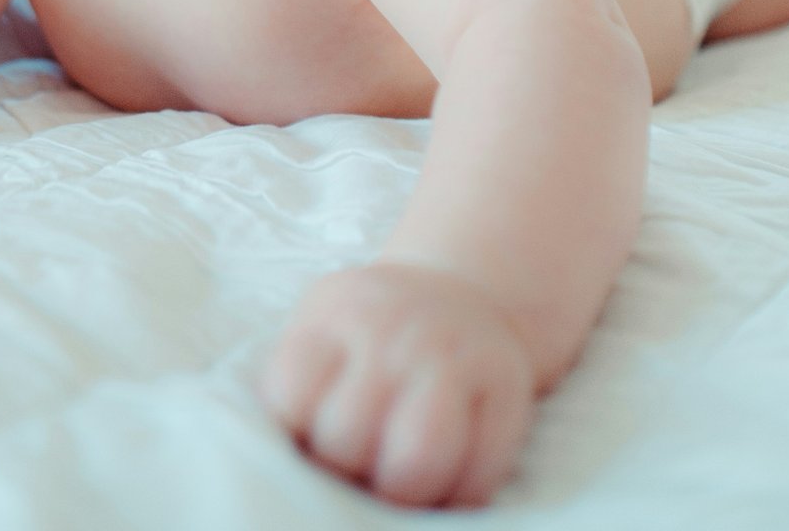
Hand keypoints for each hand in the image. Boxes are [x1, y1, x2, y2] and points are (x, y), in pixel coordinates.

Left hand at [257, 260, 535, 509]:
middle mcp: (393, 328)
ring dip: (404, 491)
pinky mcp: (506, 385)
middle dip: (349, 467)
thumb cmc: (367, 338)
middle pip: (349, 437)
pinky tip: (445, 476)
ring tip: (400, 477)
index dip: (298, 436)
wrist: (456, 290)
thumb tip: (282, 466)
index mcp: (334, 315)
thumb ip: (297, 390)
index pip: (292, 396)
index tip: (311, 437)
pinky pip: (478, 479)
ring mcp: (452, 353)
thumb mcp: (319, 334)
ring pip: (418, 460)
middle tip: (360, 460)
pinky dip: (457, 498)